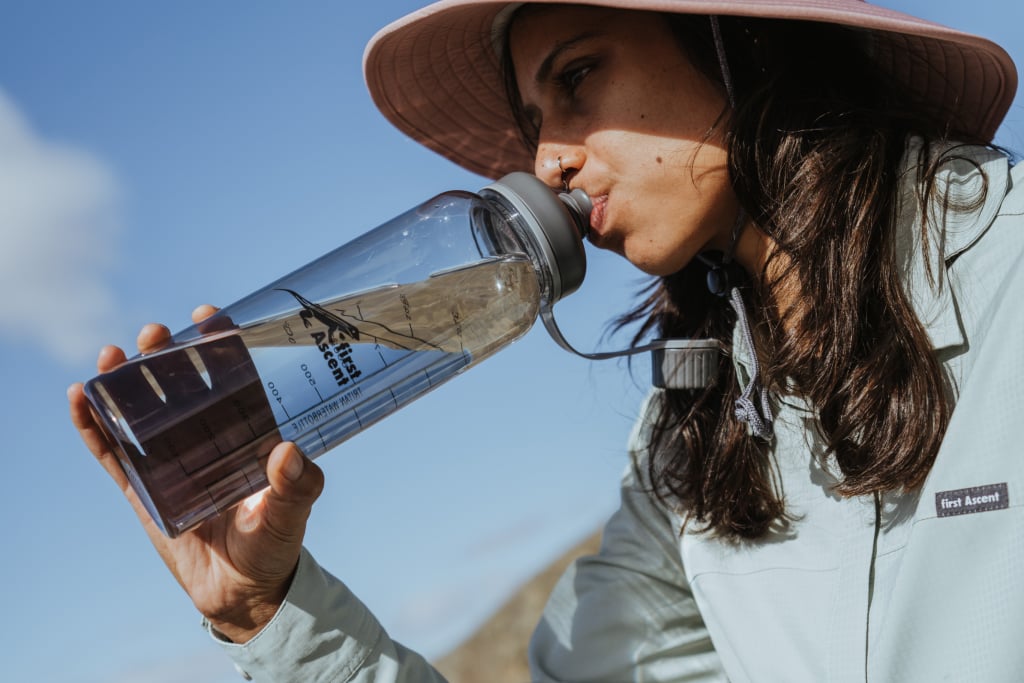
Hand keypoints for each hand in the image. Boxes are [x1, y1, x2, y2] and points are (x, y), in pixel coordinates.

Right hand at [68, 304, 324, 642]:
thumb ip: (296, 487)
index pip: (230, 378)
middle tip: (156, 334)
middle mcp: (205, 437)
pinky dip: (94, 427)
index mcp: (245, 432)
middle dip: (165, 355)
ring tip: (112, 354)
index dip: (217, 344)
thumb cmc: (275, 545)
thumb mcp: (291, 515)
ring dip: (124, 380)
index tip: (208, 316)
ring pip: (141, 411)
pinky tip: (80, 397)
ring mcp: (169, 460)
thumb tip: (289, 452)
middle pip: (179, 385)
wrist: (243, 592)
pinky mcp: (141, 488)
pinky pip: (112, 453)